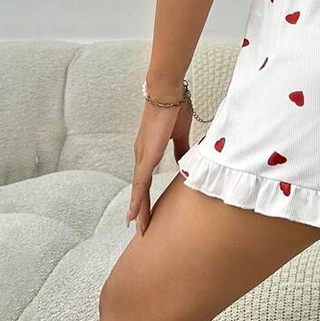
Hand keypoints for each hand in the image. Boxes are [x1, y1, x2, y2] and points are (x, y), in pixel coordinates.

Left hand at [126, 86, 192, 234]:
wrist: (168, 92)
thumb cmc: (175, 107)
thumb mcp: (180, 133)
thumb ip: (181, 149)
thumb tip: (185, 161)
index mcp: (149, 150)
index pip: (147, 179)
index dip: (146, 196)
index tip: (145, 212)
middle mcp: (142, 155)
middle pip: (140, 188)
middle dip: (141, 208)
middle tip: (142, 228)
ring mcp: (142, 155)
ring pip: (139, 189)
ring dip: (139, 209)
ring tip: (139, 227)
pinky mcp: (147, 154)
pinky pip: (141, 182)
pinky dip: (137, 199)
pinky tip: (134, 213)